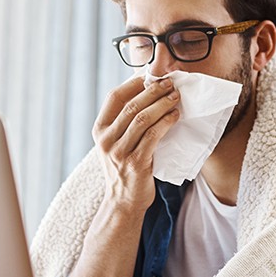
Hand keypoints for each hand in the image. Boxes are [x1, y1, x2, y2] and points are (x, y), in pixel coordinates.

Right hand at [92, 74, 180, 214]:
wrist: (123, 201)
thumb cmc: (124, 168)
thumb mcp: (115, 143)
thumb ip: (124, 122)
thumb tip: (147, 92)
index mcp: (99, 130)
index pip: (115, 97)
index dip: (134, 83)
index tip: (152, 75)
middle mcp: (106, 139)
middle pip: (132, 105)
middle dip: (153, 91)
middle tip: (170, 83)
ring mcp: (119, 152)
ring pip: (143, 118)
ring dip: (162, 104)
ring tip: (176, 97)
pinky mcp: (135, 162)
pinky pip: (153, 135)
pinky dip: (166, 122)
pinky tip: (175, 116)